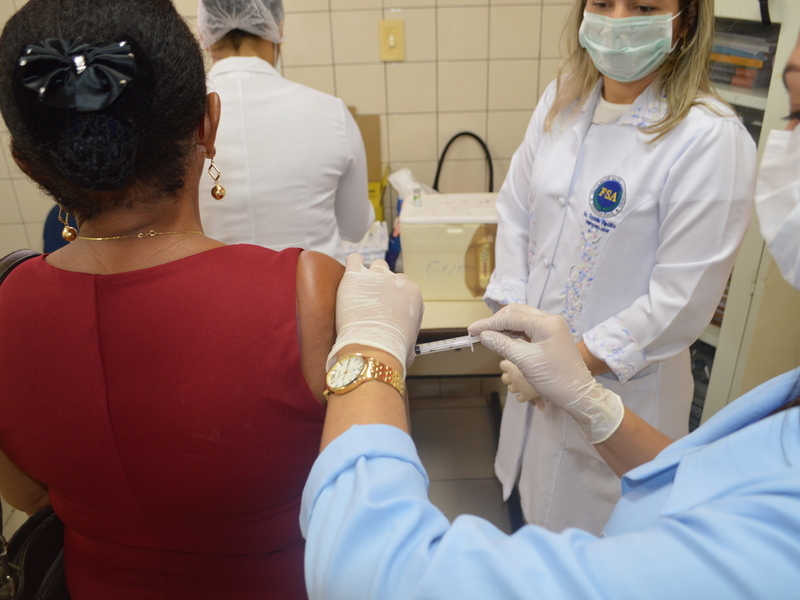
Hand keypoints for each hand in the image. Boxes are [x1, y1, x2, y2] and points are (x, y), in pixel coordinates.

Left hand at [328, 254, 423, 376]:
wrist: (372, 347)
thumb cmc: (393, 351)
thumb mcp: (410, 346)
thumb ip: (409, 339)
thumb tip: (406, 347)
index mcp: (413, 294)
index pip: (407, 290)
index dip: (396, 301)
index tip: (387, 312)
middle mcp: (398, 281)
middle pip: (393, 276)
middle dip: (385, 287)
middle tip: (374, 303)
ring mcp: (377, 276)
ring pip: (377, 265)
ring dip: (371, 275)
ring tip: (361, 289)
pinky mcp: (356, 276)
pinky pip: (354, 260)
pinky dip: (353, 265)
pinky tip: (351, 275)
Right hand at [469, 304, 622, 443]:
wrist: (577, 394)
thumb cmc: (554, 378)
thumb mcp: (525, 361)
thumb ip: (502, 344)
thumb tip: (483, 335)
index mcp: (546, 323)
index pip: (511, 316)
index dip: (489, 323)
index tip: (471, 331)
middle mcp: (549, 320)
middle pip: (516, 312)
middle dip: (495, 321)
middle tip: (477, 333)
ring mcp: (550, 327)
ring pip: (520, 319)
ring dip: (503, 326)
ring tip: (487, 337)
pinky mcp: (549, 336)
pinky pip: (526, 328)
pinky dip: (512, 332)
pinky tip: (502, 339)